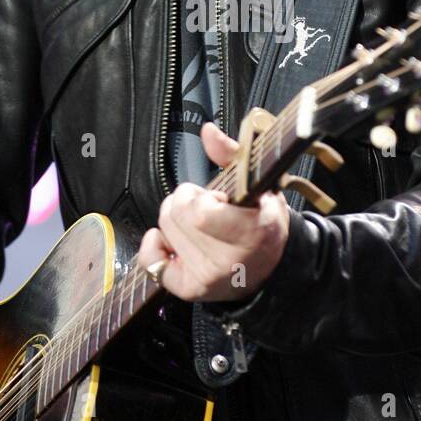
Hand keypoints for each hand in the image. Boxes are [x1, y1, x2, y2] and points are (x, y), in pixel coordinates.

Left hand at [137, 121, 289, 303]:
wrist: (269, 269)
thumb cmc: (262, 223)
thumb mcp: (259, 186)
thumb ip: (231, 155)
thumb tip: (207, 131)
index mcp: (253, 233)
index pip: (199, 212)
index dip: (202, 197)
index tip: (219, 199)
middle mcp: (229, 261)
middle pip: (176, 213)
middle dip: (186, 201)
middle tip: (208, 209)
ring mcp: (207, 278)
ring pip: (163, 228)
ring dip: (176, 220)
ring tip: (200, 226)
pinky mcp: (189, 289)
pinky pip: (151, 260)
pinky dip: (156, 245)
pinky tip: (175, 241)